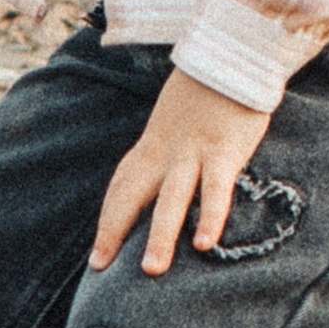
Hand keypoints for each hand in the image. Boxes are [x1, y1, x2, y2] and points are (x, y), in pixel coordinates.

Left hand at [91, 71, 274, 276]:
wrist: (229, 57)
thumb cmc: (204, 96)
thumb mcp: (175, 125)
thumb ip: (168, 154)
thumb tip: (163, 187)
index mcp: (151, 148)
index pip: (121, 189)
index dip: (108, 224)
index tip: (98, 260)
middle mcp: (165, 153)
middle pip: (132, 196)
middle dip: (115, 232)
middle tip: (102, 269)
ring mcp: (193, 153)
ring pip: (172, 200)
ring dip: (160, 236)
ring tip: (152, 270)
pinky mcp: (223, 152)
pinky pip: (216, 190)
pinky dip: (210, 217)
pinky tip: (204, 244)